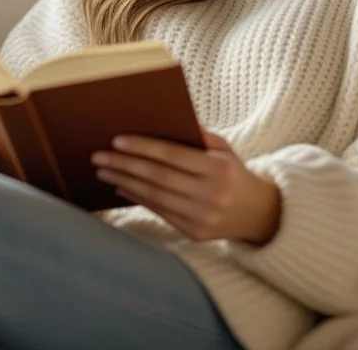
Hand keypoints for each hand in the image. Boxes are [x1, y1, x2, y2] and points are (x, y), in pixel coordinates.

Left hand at [91, 127, 280, 244]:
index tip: (117, 140)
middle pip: (159, 178)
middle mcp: (211, 194)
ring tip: (104, 172)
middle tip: (99, 157)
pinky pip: (160, 212)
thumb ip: (198, 136)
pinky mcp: (194, 233)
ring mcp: (202, 217)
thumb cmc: (233, 172)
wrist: (259, 213)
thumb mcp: (224, 149)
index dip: (143, 148)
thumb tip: (161, 123)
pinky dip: (138, 199)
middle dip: (125, 166)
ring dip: (125, 183)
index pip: (174, 156)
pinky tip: (121, 188)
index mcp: (219, 169)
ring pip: (155, 197)